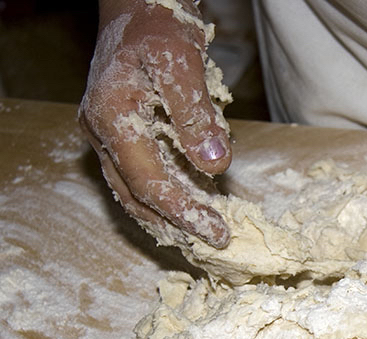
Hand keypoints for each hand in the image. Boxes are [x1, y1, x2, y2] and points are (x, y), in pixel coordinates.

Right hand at [79, 0, 231, 247]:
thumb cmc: (159, 26)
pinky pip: (138, 174)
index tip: (217, 232)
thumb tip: (215, 163)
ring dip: (167, 216)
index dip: (184, 211)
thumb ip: (196, 114)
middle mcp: (101, 130)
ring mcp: (106, 133)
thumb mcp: (181, 61)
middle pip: (136, 194)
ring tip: (200, 235)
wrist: (138, 4)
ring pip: (132, 189)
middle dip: (177, 222)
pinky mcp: (120, 132)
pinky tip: (187, 207)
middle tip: (216, 240)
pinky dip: (163, 195)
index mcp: (112, 115)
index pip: (149, 181)